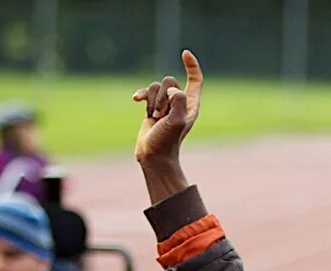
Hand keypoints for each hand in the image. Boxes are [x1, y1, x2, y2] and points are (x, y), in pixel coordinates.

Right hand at [134, 50, 202, 165]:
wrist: (154, 156)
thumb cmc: (167, 141)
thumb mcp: (177, 121)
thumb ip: (178, 100)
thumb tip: (171, 89)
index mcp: (191, 104)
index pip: (195, 79)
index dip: (192, 65)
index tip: (185, 53)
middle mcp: (179, 102)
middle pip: (170, 81)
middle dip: (162, 95)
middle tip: (162, 116)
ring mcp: (165, 105)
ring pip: (155, 86)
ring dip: (152, 101)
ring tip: (154, 118)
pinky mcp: (151, 108)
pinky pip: (145, 92)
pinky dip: (141, 95)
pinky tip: (135, 100)